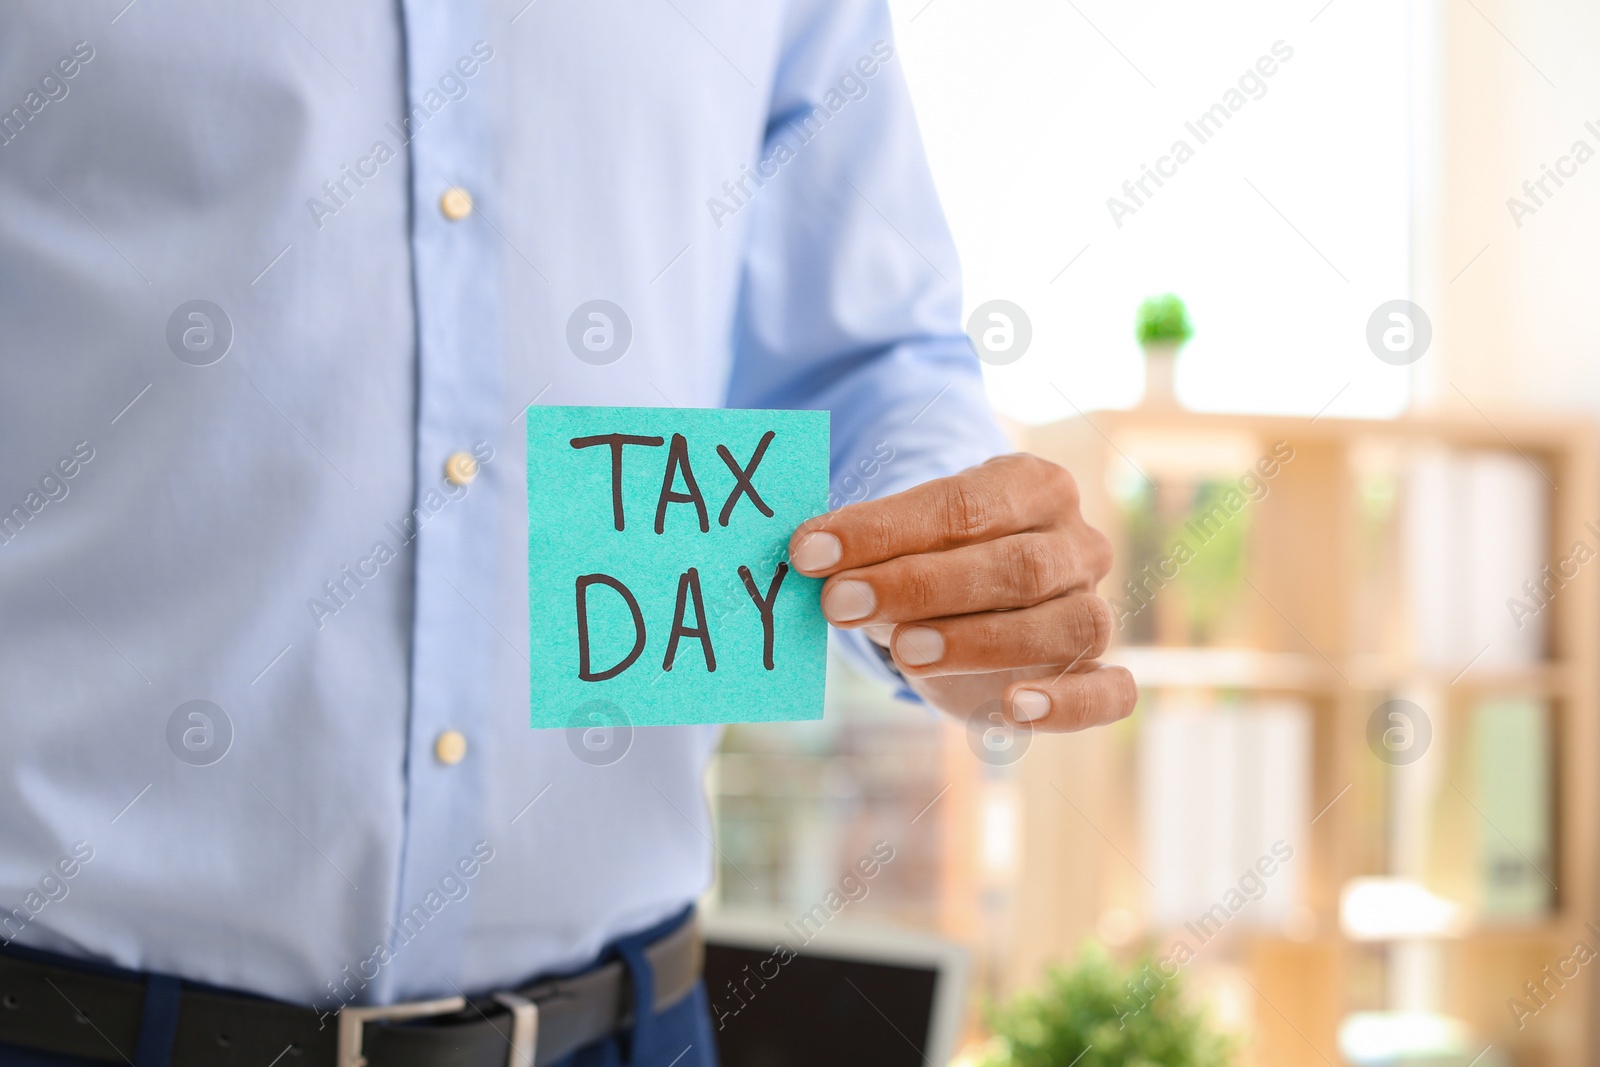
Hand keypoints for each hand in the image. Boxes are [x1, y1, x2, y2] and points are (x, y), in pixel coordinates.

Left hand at [788, 453, 1136, 729]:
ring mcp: (1096, 606)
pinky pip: (1111, 691)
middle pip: (1016, 565)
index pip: (963, 504)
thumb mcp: (895, 543)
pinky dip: (1066, 703)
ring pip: (1063, 625)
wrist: (970, 601)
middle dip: (920, 585)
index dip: (885, 530)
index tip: (811, 552)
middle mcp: (1078, 542)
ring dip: (977, 641)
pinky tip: (1011, 709)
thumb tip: (806, 555)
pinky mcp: (1098, 670)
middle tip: (841, 601)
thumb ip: (864, 547)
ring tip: (903, 653)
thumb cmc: (929, 558)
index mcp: (1033, 485)